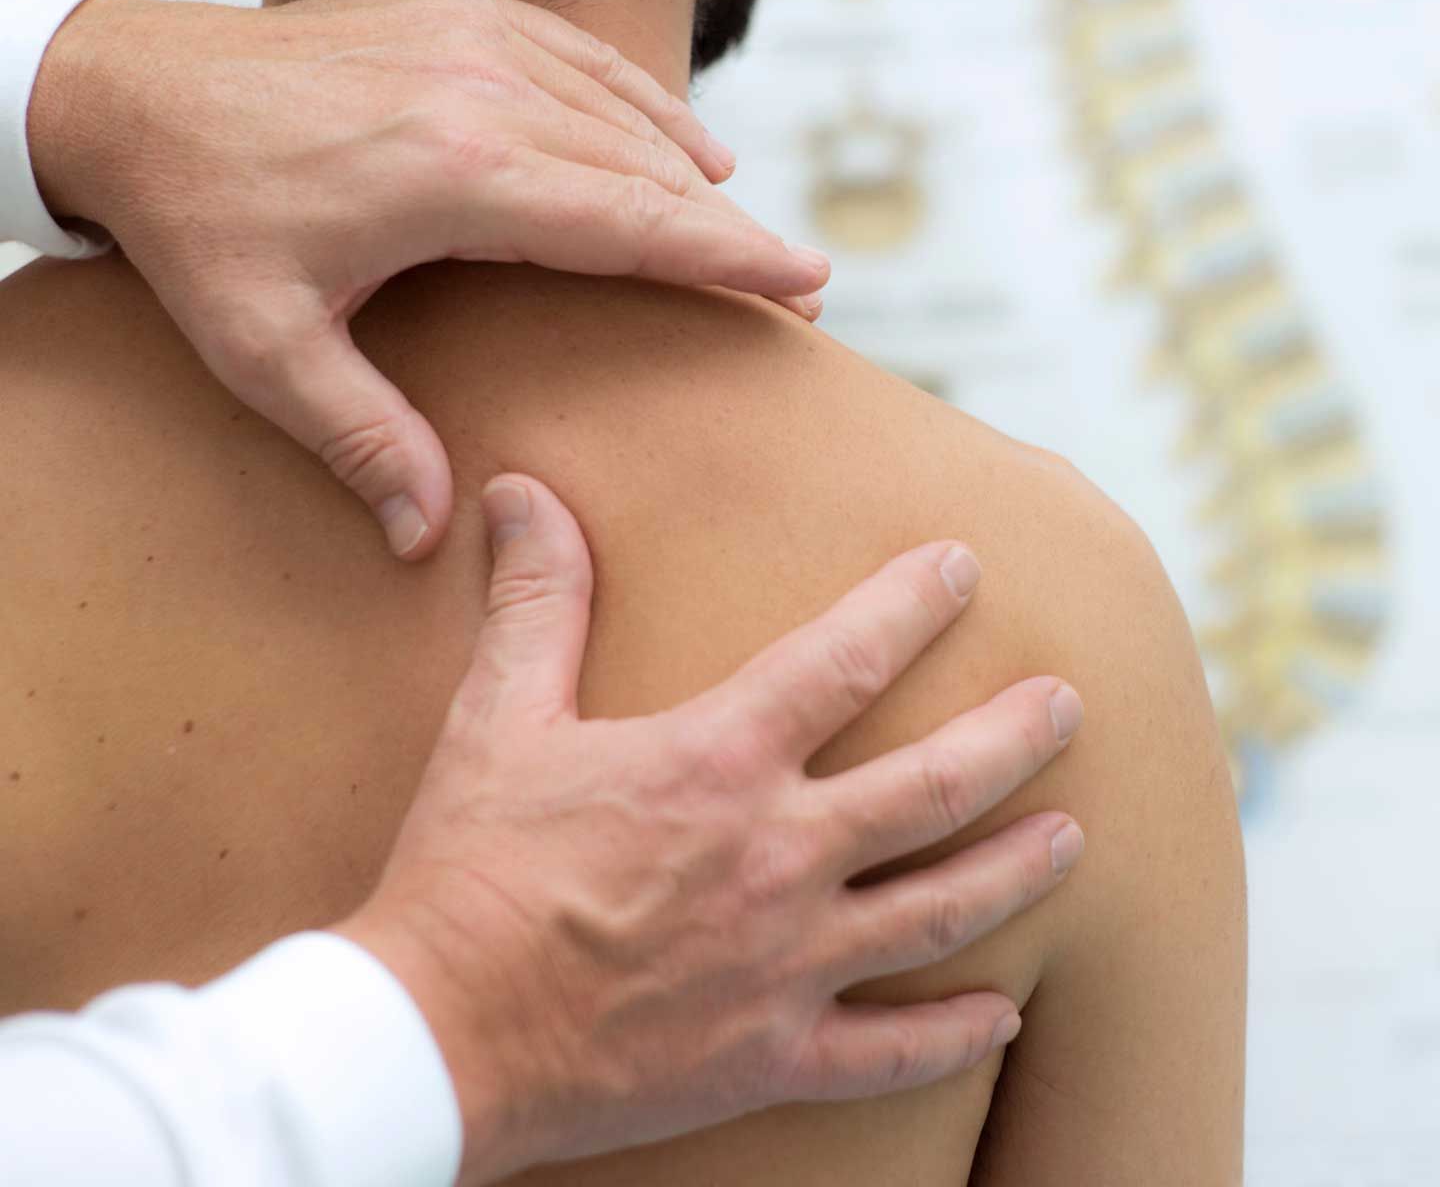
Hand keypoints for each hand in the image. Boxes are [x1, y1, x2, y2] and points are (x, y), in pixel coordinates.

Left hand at [26, 0, 830, 558]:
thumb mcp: (263, 348)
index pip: (631, 220)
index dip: (726, 256)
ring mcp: (473, 37)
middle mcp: (484, 90)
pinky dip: (642, 101)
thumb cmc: (197, 221)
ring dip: (693, 170)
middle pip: (647, 168)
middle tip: (797, 279)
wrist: (129, 90)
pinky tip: (683, 137)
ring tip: (746, 227)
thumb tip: (427, 534)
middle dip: (728, 228)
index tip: (805, 282)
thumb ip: (358, 436)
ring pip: (623, 110)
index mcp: (457, 172)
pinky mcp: (456, 11)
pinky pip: (580, 57)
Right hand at [338, 475, 1084, 1183]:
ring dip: (1017, 870)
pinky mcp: (771, 1053)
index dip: (911, 602)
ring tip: (1072, 839)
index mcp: (717, 761)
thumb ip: (537, 600)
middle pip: (933, 786)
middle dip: (1013, 736)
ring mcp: (786, 961)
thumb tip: (520, 490)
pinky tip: (1005, 1014)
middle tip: (1068, 704)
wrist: (436, 1035)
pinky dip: (954, 1035)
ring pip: (942, 909)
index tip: (961, 564)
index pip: (842, 658)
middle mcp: (776, 854)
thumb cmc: (469, 867)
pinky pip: (891, 1051)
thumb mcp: (498, 717)